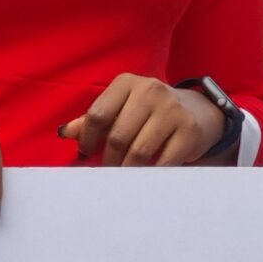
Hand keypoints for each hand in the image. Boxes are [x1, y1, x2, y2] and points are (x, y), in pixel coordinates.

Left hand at [59, 76, 227, 166]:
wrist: (198, 111)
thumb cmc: (149, 112)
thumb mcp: (122, 108)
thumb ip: (94, 120)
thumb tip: (65, 133)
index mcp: (127, 82)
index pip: (98, 114)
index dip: (87, 139)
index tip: (86, 154)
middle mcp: (150, 90)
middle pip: (117, 136)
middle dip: (108, 160)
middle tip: (106, 173)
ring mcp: (172, 109)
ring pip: (138, 151)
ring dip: (126, 171)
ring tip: (122, 178)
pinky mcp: (189, 130)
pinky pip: (163, 162)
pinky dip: (150, 174)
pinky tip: (144, 178)